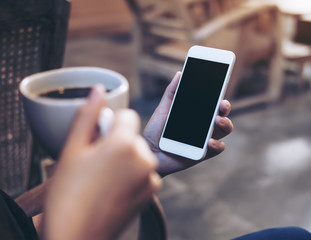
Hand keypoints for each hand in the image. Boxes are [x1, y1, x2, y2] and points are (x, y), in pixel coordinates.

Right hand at [43, 86, 161, 239]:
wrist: (76, 236)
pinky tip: (114, 189)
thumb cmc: (69, 194)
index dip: (109, 126)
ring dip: (126, 159)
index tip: (97, 142)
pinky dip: (133, 175)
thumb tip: (99, 90)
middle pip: (133, 136)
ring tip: (103, 179)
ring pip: (139, 153)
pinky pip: (145, 171)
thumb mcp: (73, 149)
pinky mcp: (152, 192)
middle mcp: (144, 158)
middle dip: (118, 143)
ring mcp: (150, 177)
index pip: (127, 116)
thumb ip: (89, 115)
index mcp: (124, 143)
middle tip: (96, 164)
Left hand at [144, 72, 233, 176]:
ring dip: (225, 123)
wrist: (149, 152)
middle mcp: (204, 124)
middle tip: (222, 104)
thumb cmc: (156, 131)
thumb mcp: (163, 109)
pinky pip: (217, 148)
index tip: (221, 82)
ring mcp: (205, 138)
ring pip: (224, 129)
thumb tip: (180, 73)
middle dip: (225, 107)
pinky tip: (209, 141)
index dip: (219, 92)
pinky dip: (217, 144)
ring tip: (217, 121)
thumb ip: (172, 92)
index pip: (212, 101)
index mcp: (197, 112)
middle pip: (222, 113)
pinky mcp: (204, 153)